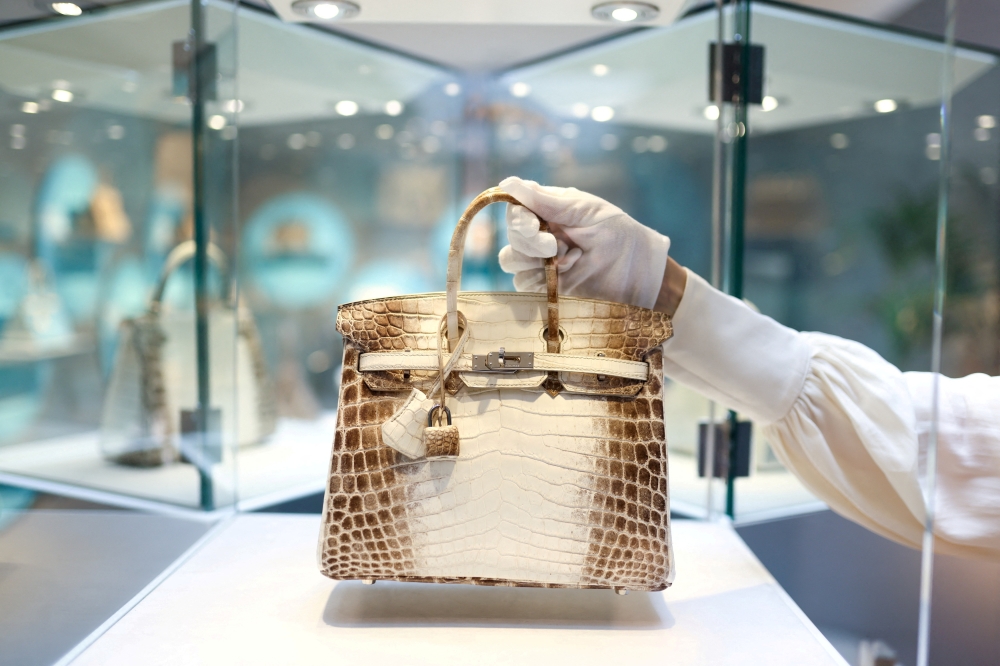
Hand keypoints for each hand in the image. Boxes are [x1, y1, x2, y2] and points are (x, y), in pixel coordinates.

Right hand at [498, 177, 678, 311]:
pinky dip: (540, 280)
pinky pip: (523, 284)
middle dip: (530, 242)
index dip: (518, 219)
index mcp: (547, 211)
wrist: (637, 268)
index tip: (532, 225)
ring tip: (567, 259)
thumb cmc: (615, 231)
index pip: (515, 211)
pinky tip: (566, 274)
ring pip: (511, 261)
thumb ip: (545, 201)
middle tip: (556, 246)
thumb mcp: (582, 210)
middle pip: (512, 238)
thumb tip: (507, 183)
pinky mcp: (545, 286)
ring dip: (533, 261)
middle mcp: (540, 235)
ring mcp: (541, 262)